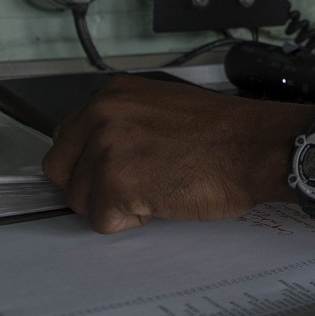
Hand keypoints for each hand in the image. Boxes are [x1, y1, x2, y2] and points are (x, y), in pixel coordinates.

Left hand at [42, 76, 305, 233]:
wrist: (254, 147)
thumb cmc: (224, 134)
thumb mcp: (163, 108)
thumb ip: (124, 123)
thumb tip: (98, 152)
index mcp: (114, 94)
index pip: (67, 139)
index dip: (89, 164)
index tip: (111, 173)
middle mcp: (103, 113)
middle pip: (61, 170)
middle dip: (91, 187)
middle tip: (133, 188)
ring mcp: (106, 146)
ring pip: (80, 200)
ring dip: (116, 206)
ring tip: (158, 188)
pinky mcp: (116, 181)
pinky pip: (103, 221)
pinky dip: (132, 221)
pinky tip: (162, 199)